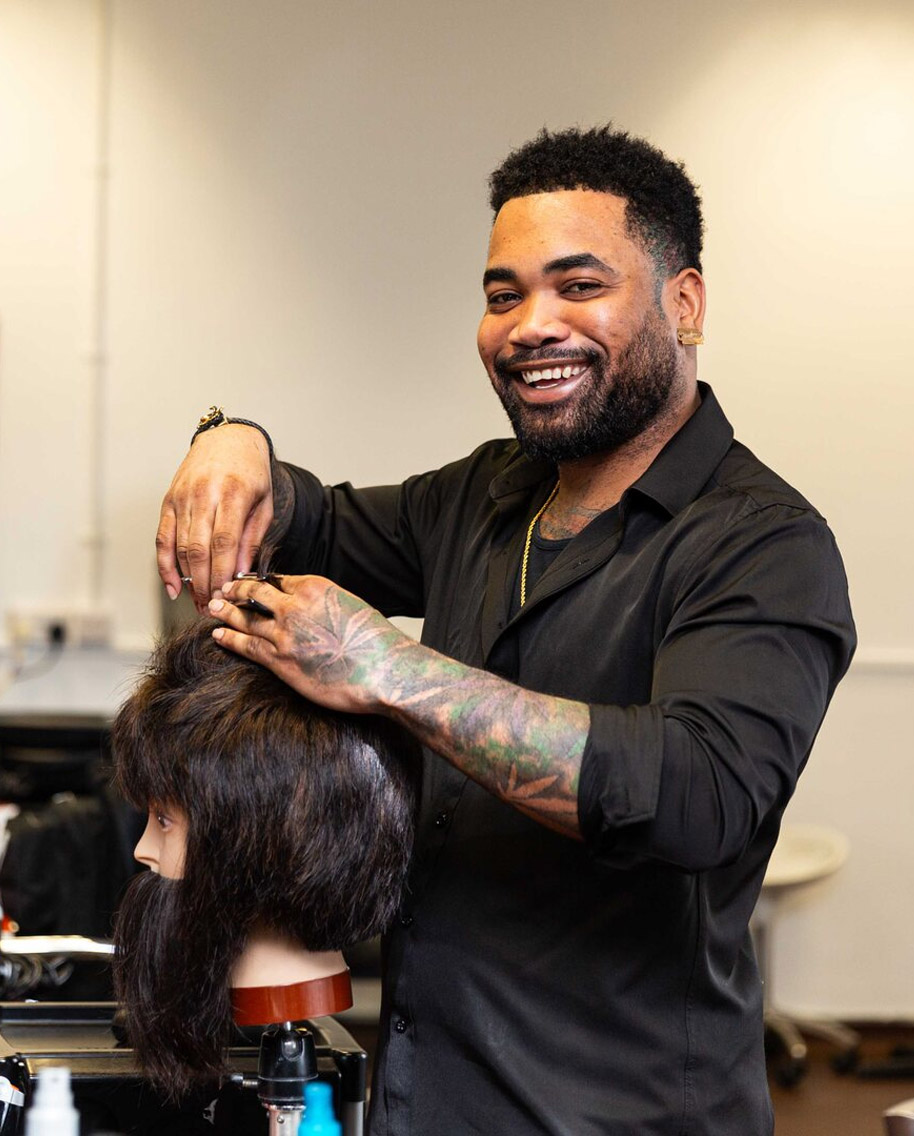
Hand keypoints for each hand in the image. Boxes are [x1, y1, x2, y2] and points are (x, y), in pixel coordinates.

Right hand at [156, 425, 272, 607]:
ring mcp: (182, 497)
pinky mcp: (168, 501)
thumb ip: (252, 538)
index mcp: (233, 493)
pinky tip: (173, 587)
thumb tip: (242, 574)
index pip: (224, 543)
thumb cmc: (251, 473)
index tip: (226, 597)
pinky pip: (162, 538)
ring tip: (198, 601)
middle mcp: (204, 494)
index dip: (222, 574)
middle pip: (199, 549)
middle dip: (204, 583)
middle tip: (211, 607)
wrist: (228, 440)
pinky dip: (165, 565)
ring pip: (180, 547)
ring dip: (187, 580)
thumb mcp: (264, 503)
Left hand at [209, 575, 407, 713]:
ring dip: (225, 612)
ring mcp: (284, 633)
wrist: (383, 670)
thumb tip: (312, 610)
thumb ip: (324, 604)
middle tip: (222, 589)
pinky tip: (218, 635)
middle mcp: (295, 605)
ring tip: (212, 608)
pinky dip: (229, 638)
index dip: (260, 581)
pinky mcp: (280, 660)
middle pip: (254, 593)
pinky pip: (246, 645)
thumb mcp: (350, 607)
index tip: (249, 583)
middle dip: (235, 590)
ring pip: (245, 617)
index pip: (278, 579)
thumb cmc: (375, 642)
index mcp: (315, 587)